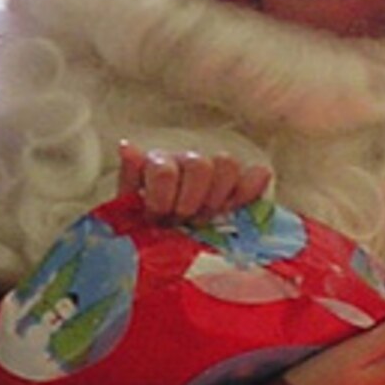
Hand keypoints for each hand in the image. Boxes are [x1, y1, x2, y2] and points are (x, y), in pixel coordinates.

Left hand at [118, 141, 271, 220]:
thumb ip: (129, 177)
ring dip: (217, 197)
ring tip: (205, 218)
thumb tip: (127, 146)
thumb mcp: (127, 206)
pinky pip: (257, 175)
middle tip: (183, 220)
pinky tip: (237, 207)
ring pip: (227, 164)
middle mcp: (188, 160)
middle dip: (191, 202)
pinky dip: (250, 189)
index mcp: (159, 163)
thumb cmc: (146, 224)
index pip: (165, 170)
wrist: (165, 238)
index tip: (155, 219)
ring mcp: (215, 170)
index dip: (162, 200)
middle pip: (200, 166)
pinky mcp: (241, 184)